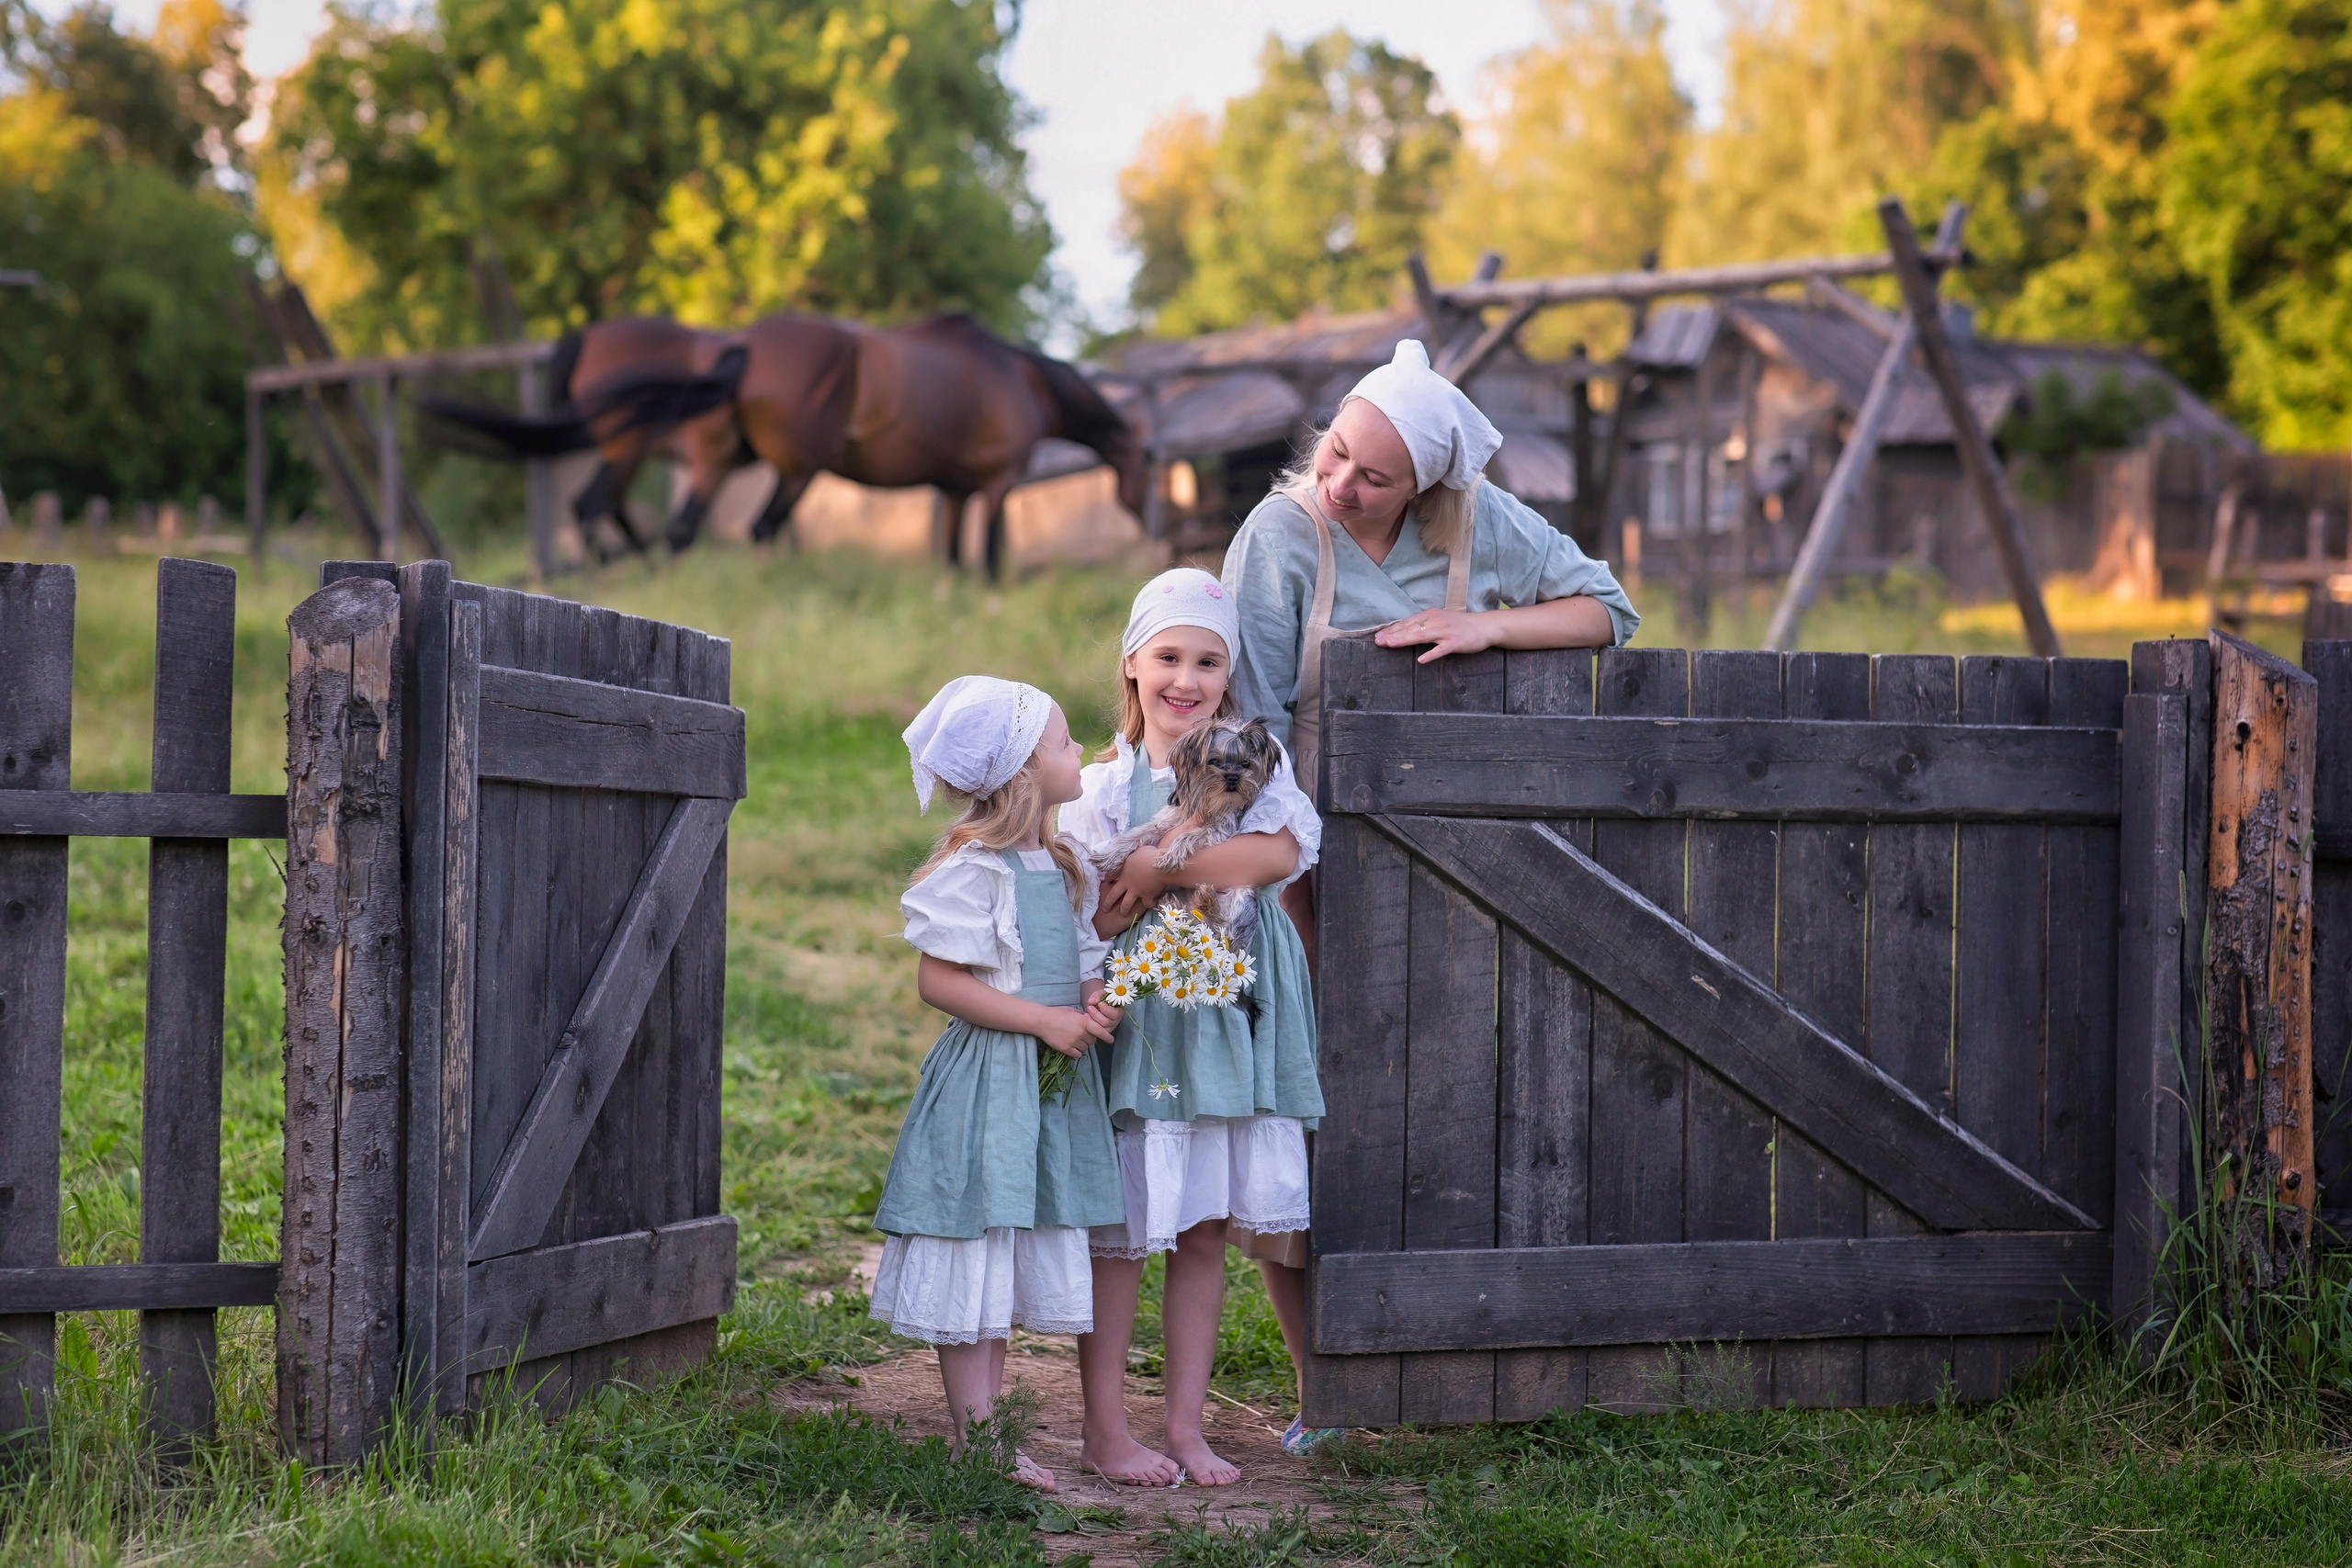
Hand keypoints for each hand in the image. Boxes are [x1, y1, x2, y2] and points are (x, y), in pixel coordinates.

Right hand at [1034, 1002, 1115, 1059]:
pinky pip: (1078, 1054)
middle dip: (1089, 1038)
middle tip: (1081, 1034)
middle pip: (1092, 1041)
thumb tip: (1091, 1021)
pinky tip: (1071, 1046)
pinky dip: (1076, 1052)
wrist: (1042, 1021)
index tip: (1111, 1041)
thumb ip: (1083, 1017)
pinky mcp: (1066, 1049)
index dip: (1107, 1037)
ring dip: (1082, 1045)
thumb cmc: (1057, 1013)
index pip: (1100, 1031)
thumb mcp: (1073, 1011)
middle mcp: (1080, 1032)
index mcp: (1084, 1022)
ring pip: (1085, 1048)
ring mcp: (1073, 1041)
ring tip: (1073, 1039)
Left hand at [1084, 997, 1123, 1033]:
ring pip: (1100, 1028)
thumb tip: (1091, 1001)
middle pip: (1106, 1022)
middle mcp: (1115, 1021)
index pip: (1115, 1014)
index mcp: (1119, 1012)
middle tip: (1089, 1007)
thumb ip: (1097, 995)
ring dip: (1092, 1019)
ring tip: (1086, 1012)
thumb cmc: (1103, 999)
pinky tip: (1086, 1017)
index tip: (1100, 1003)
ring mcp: (1108, 1028)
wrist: (1099, 1005)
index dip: (1106, 1010)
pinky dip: (1090, 1024)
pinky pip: (1096, 1031)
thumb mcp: (1102, 994)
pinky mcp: (1102, 1031)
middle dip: (1096, 1015)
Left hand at [1110, 843, 1171, 904]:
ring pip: (1126, 904)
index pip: (1111, 876)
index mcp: (1123, 871)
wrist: (1159, 866)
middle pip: (1114, 895)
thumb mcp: (1137, 851)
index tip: (1106, 880)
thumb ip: (1133, 856)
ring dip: (1124, 910)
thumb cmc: (1148, 855)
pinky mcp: (1146, 896)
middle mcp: (1127, 883)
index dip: (1108, 878)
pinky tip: (1151, 903)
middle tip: (1105, 909)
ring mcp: (1136, 891)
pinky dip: (1148, 904)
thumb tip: (1134, 854)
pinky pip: (1146, 904)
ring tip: (1123, 913)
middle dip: (1108, 902)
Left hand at [1375, 608, 1496, 662]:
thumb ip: (1424, 624)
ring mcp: (1445, 632)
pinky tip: (1421, 660)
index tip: (1379, 635)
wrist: (1483, 626)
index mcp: (1431, 615)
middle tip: (1378, 641)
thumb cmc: (1460, 625)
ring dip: (1405, 640)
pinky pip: (1441, 649)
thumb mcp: (1440, 620)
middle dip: (1393, 634)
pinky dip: (1431, 654)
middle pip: (1411, 628)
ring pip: (1422, 636)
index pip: (1408, 622)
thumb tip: (1404, 630)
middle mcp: (1436, 621)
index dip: (1393, 629)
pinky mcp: (1455, 642)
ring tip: (1391, 644)